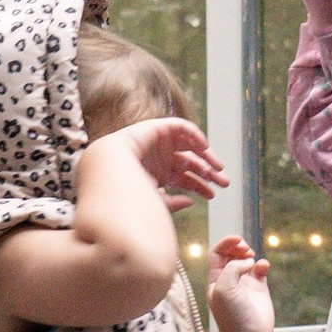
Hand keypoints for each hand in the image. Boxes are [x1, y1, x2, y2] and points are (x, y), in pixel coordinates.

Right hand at [107, 115, 227, 202]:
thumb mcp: (153, 202)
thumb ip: (172, 203)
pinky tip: (205, 149)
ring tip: (218, 169)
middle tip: (224, 182)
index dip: (199, 187)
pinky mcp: (158, 128)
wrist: (106, 171)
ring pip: (190, 148)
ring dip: (206, 156)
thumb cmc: (126, 191)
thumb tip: (190, 202)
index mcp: (158, 176)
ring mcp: (159, 144)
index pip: (184, 180)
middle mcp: (160, 159)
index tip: (213, 196)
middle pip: (190, 165)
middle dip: (208, 174)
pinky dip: (195, 135)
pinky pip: (182, 128)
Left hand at [206, 234, 272, 331]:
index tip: (237, 239)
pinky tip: (263, 267)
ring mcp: (244, 284)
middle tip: (244, 249)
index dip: (226, 242)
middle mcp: (229, 280)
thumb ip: (232, 267)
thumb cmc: (231, 316)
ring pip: (246, 260)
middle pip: (231, 254)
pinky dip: (263, 264)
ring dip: (249, 254)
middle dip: (238, 247)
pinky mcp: (260, 290)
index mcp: (215, 279)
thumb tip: (247, 261)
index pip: (217, 253)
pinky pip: (261, 270)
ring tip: (251, 257)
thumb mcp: (223, 287)